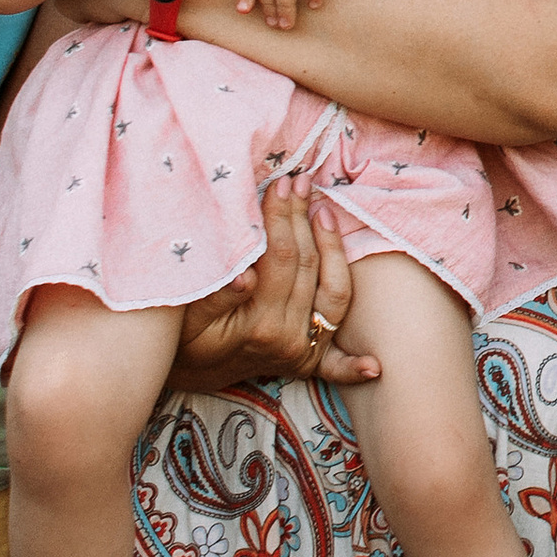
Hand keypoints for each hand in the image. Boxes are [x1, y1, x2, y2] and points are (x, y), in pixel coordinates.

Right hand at [168, 182, 379, 393]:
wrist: (184, 375)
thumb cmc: (183, 337)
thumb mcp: (185, 317)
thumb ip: (214, 298)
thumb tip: (244, 278)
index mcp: (259, 324)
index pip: (280, 258)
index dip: (282, 219)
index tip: (280, 185)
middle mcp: (288, 339)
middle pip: (308, 267)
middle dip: (304, 219)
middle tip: (300, 182)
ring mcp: (302, 352)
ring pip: (335, 291)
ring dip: (333, 248)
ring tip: (323, 209)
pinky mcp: (308, 363)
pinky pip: (337, 361)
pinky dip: (354, 363)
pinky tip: (374, 363)